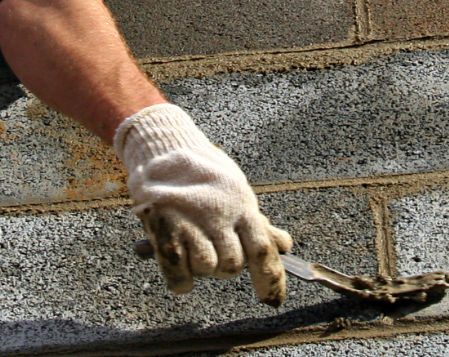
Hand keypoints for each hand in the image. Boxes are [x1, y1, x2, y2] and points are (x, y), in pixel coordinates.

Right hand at [114, 104, 292, 305]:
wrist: (163, 147)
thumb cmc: (204, 172)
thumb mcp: (236, 191)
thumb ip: (258, 223)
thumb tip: (285, 246)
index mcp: (242, 204)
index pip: (262, 250)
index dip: (271, 279)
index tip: (272, 301)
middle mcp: (219, 214)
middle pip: (233, 264)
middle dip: (226, 265)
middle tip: (214, 248)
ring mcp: (191, 221)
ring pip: (207, 268)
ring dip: (202, 267)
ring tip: (194, 246)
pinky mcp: (163, 228)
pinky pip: (178, 274)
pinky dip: (181, 279)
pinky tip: (181, 265)